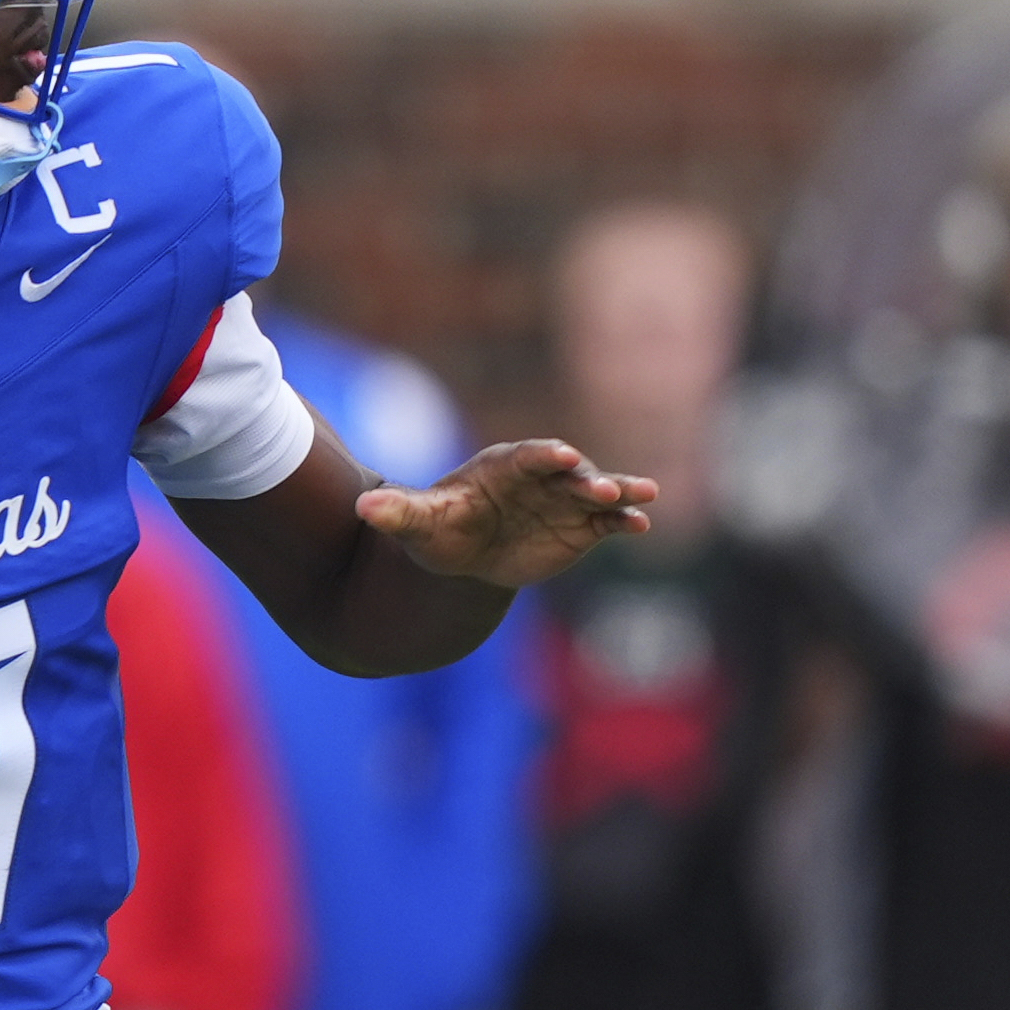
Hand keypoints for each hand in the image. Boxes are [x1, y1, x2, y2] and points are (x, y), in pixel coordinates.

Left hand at [355, 438, 652, 589]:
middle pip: (568, 474)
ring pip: (596, 493)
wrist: (465, 554)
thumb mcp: (418, 524)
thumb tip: (364, 508)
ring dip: (620, 493)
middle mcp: (540, 478)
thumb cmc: (439, 531)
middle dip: (587, 479)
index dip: (545, 456)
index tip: (563, 455)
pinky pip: (607, 521)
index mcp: (502, 468)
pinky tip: (642, 525)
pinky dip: (625, 521)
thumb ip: (397, 513)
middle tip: (604, 487)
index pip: (527, 457)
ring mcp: (564, 500)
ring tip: (646, 495)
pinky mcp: (582, 525)